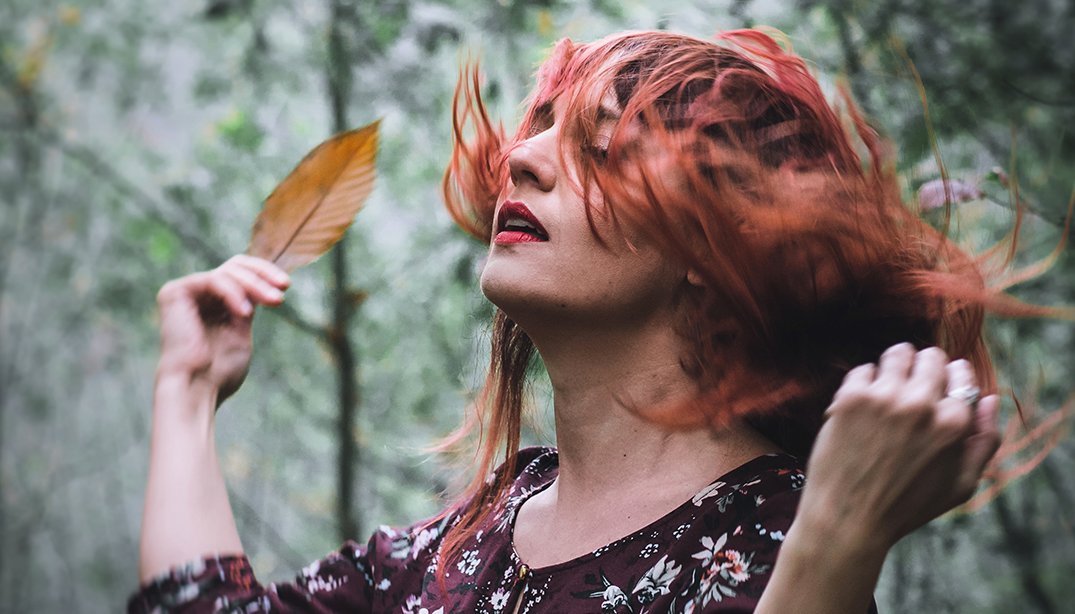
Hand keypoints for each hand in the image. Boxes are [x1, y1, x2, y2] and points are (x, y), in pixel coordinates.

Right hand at [155, 255, 289, 405]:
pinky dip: (234, 293)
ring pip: (228, 272)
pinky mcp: (175, 293)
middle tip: (284, 288)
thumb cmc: (219, 373)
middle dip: (263, 275)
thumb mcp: (240, 333)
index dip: (264, 275)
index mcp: (210, 304)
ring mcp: (184, 292)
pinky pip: (214, 281)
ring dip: (255, 285)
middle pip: (234, 266)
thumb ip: (246, 308)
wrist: (196, 391)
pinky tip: (246, 313)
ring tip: (275, 301)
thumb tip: (263, 286)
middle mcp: (195, 294)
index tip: (286, 287)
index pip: (239, 274)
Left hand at [798, 343, 1000, 553]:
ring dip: (895, 367)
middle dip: (924, 368)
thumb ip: (984, 441)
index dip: (951, 380)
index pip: (962, 375)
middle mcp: (922, 404)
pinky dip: (863, 385)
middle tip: (911, 389)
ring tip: (887, 392)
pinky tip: (860, 410)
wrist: (848, 519)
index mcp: (954, 423)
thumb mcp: (960, 485)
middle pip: (931, 357)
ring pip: (898, 353)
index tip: (938, 390)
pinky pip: (863, 370)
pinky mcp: (851, 397)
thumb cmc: (906, 507)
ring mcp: (884, 397)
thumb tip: (991, 399)